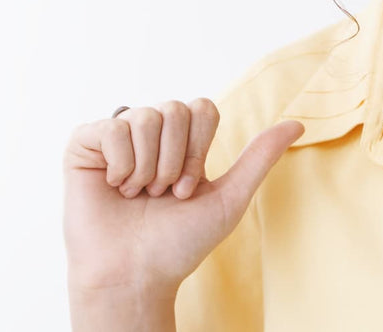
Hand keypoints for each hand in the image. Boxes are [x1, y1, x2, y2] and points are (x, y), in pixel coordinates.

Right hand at [62, 98, 304, 294]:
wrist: (134, 274)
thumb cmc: (178, 244)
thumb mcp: (228, 199)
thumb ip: (259, 158)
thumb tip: (298, 123)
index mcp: (182, 142)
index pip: (202, 108)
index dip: (200, 150)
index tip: (188, 189)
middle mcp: (149, 134)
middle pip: (175, 110)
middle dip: (175, 160)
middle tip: (162, 194)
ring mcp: (116, 137)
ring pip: (144, 117)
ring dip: (148, 167)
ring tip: (138, 194)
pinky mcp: (84, 145)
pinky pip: (111, 127)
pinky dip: (120, 163)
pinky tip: (115, 186)